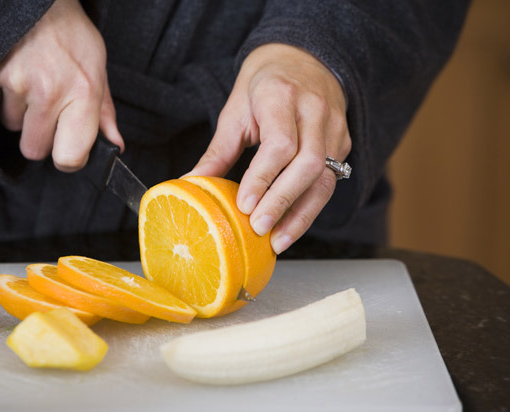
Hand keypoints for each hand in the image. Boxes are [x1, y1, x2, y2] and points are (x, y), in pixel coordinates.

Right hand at [0, 0, 122, 171]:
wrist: (38, 1)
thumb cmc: (72, 37)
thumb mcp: (98, 70)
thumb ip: (104, 114)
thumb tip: (115, 147)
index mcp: (83, 94)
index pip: (69, 157)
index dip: (67, 159)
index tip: (67, 150)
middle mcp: (51, 92)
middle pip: (34, 150)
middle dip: (40, 137)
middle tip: (48, 111)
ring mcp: (18, 83)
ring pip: (13, 127)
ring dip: (20, 113)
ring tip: (32, 83)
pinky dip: (0, 96)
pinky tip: (15, 74)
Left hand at [187, 43, 351, 253]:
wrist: (302, 58)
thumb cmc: (264, 85)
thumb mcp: (235, 111)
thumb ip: (218, 151)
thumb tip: (191, 185)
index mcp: (281, 96)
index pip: (280, 144)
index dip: (263, 178)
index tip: (245, 205)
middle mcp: (315, 111)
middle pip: (308, 165)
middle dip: (283, 201)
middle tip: (259, 228)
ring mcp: (334, 128)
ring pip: (325, 179)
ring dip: (302, 215)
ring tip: (278, 241)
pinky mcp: (343, 143)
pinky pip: (329, 180)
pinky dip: (310, 207)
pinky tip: (291, 226)